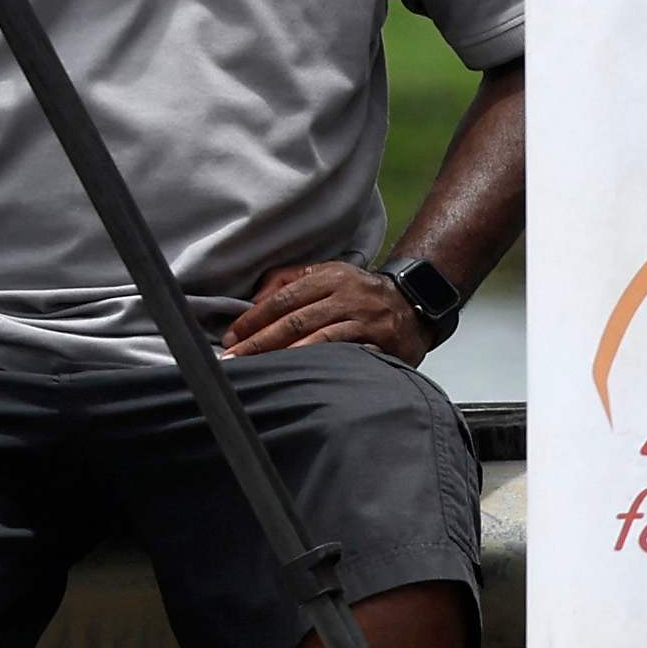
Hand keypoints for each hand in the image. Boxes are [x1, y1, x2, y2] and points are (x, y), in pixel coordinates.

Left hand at [225, 255, 427, 363]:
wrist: (414, 302)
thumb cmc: (359, 293)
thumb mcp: (327, 274)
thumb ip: (288, 280)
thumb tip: (253, 299)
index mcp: (331, 277)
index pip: (283, 298)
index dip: (254, 319)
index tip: (232, 336)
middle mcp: (349, 295)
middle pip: (295, 320)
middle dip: (259, 342)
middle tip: (234, 358)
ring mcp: (366, 319)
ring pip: (318, 338)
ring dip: (285, 355)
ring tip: (260, 369)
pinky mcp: (380, 341)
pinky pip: (346, 354)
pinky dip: (322, 363)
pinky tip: (301, 373)